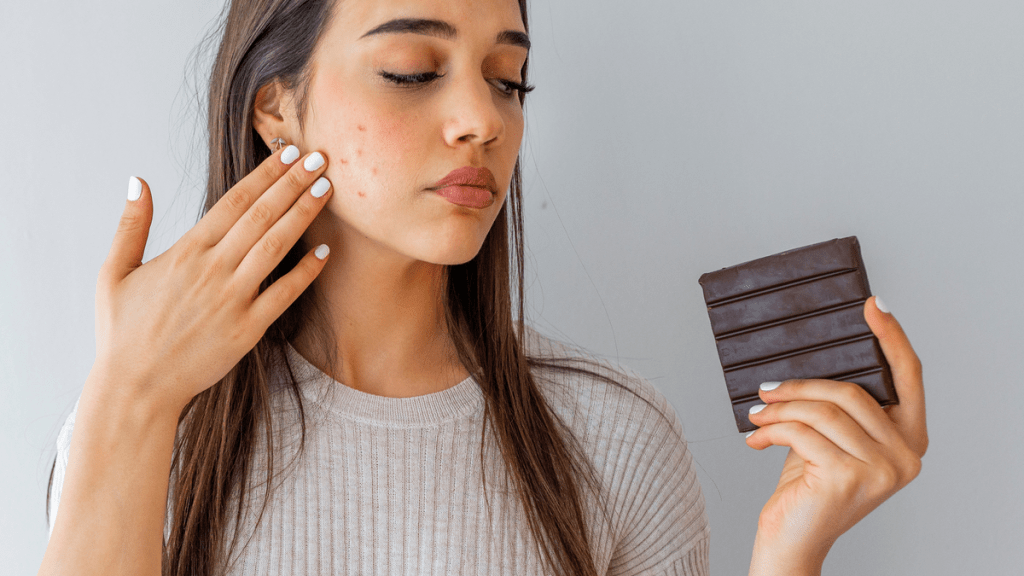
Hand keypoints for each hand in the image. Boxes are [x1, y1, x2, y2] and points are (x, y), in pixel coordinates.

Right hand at [91, 146, 333, 414]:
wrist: (136, 389)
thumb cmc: (123, 332)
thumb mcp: (113, 274)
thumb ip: (130, 225)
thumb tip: (136, 180)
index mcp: (184, 252)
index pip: (234, 201)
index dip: (264, 174)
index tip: (287, 153)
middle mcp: (212, 270)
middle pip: (261, 216)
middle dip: (293, 183)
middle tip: (319, 158)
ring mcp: (232, 299)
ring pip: (276, 246)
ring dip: (303, 215)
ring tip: (326, 189)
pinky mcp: (248, 329)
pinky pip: (285, 294)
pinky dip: (306, 271)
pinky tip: (325, 251)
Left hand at [745, 296, 928, 569]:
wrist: (793, 539)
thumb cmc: (809, 487)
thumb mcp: (829, 439)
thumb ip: (835, 407)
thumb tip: (805, 360)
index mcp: (911, 439)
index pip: (910, 376)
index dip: (892, 337)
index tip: (871, 304)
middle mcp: (907, 455)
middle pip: (852, 392)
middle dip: (801, 386)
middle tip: (765, 387)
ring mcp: (883, 469)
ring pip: (824, 411)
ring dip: (781, 408)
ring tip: (756, 413)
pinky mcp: (850, 477)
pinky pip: (802, 433)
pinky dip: (772, 429)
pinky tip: (755, 437)